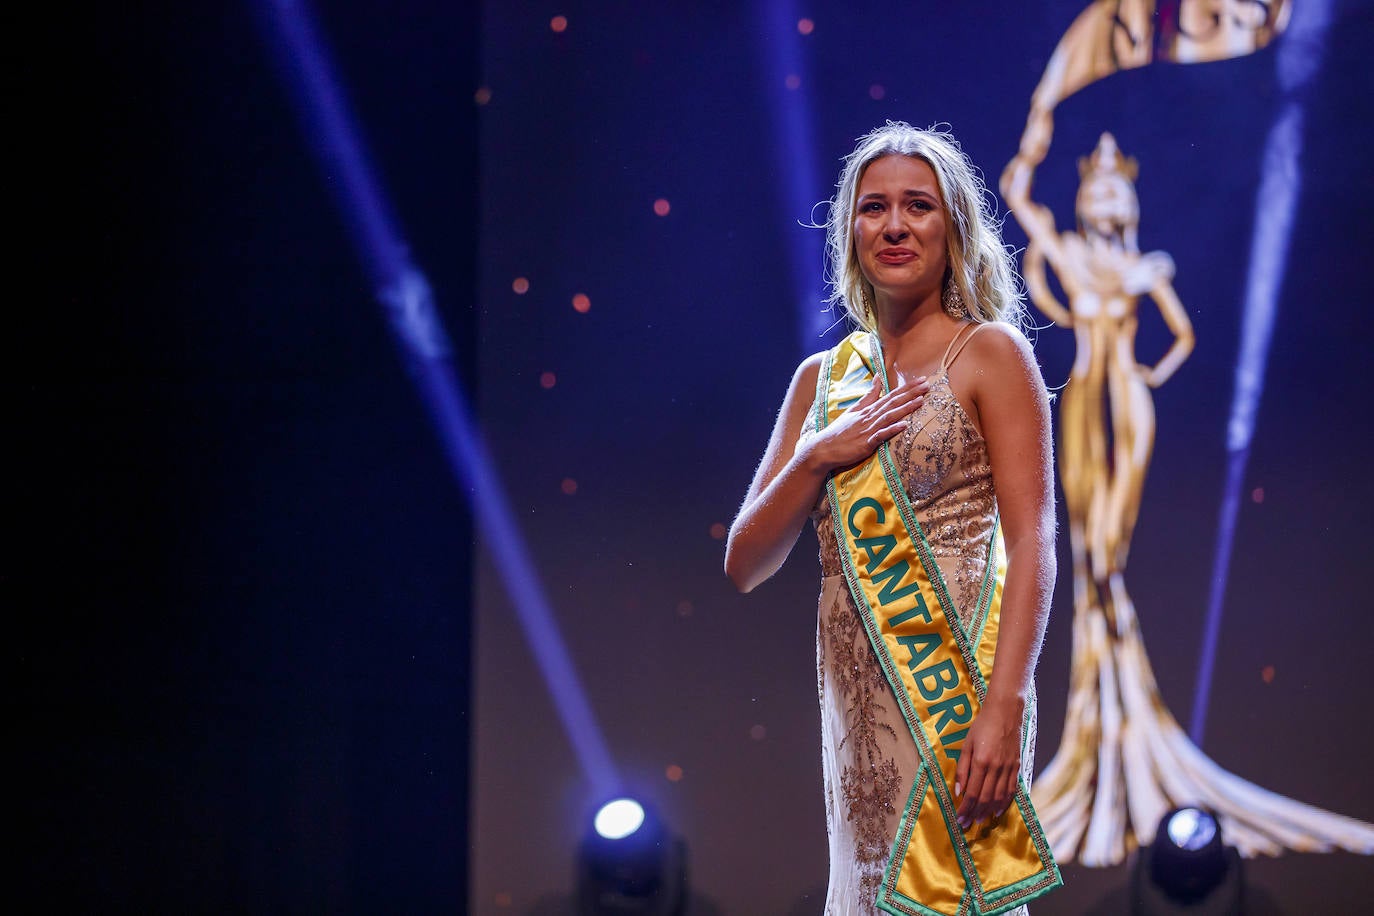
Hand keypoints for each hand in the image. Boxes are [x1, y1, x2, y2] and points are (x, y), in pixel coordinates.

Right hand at [800, 374, 927, 472]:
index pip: (891, 395)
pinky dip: (892, 430)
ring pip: (890, 416)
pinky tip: (904, 426)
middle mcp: (870, 417)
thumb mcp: (854, 410)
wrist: (822, 448)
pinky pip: (881, 435)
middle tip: (927, 384)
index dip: (907, 388)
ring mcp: (868, 429)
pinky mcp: (865, 443)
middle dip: (911, 393)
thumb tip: (879, 378)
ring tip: (920, 401)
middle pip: (893, 402)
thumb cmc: (839, 431)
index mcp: (868, 409)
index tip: (921, 380)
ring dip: (905, 408)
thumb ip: (868, 395)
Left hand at [954, 694, 1024, 830]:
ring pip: (999, 797)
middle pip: (985, 798)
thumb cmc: (982, 726)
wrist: (1006, 712)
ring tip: (980, 820)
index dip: (965, 808)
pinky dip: (1005, 803)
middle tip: (967, 824)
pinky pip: (1012, 790)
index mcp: (981, 761)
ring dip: (989, 811)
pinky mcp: (1017, 767)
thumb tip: (958, 790)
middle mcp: (996, 768)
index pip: (972, 792)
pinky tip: (998, 811)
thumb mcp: (966, 744)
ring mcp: (1008, 768)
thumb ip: (962, 768)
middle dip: (975, 813)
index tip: (960, 819)